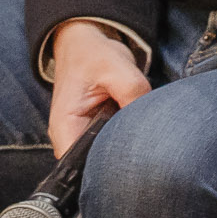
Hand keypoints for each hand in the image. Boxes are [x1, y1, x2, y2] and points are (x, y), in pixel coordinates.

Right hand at [46, 18, 151, 158]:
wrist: (85, 44)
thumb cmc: (93, 55)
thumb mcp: (115, 68)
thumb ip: (132, 94)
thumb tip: (150, 121)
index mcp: (66, 127)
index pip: (78, 168)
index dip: (104, 173)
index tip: (131, 166)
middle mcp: (70, 138)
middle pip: (93, 168)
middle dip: (121, 164)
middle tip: (147, 152)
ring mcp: (82, 137)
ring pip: (104, 159)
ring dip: (125, 152)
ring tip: (146, 143)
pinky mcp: (95, 134)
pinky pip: (110, 147)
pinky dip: (126, 142)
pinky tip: (141, 135)